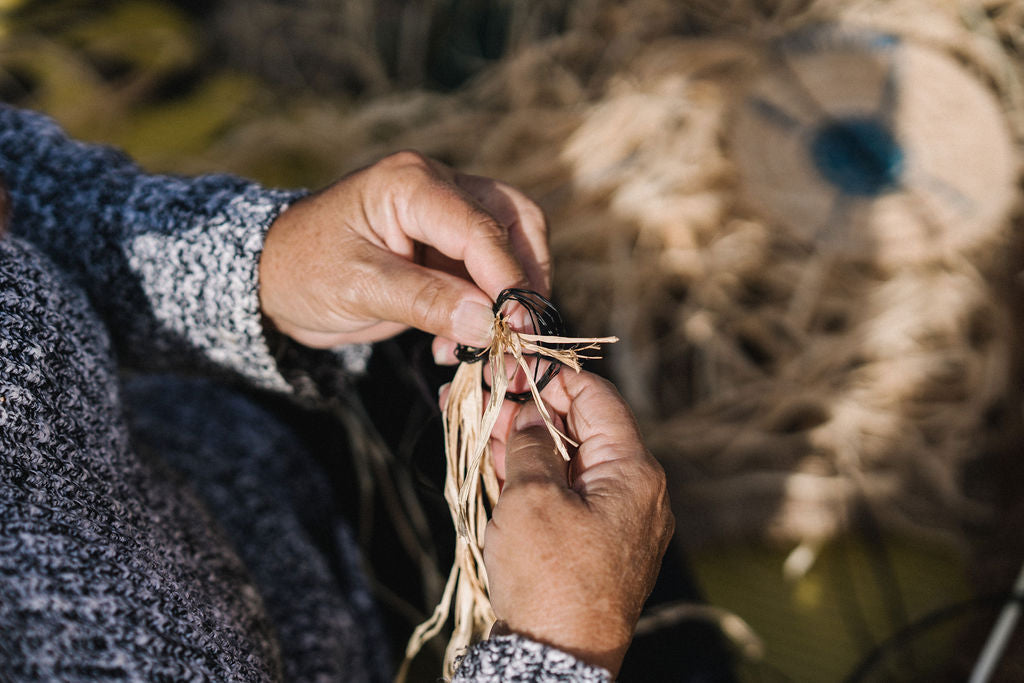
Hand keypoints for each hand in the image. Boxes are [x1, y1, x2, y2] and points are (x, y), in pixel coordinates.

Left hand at [258, 151, 549, 358]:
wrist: (275, 278)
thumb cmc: (304, 271)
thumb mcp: (359, 288)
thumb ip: (426, 302)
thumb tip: (490, 324)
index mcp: (411, 183)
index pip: (480, 229)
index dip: (507, 281)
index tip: (518, 330)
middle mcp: (438, 186)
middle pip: (515, 221)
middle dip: (525, 280)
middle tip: (518, 335)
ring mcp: (446, 213)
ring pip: (513, 243)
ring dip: (511, 295)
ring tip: (485, 344)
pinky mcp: (448, 245)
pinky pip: (490, 271)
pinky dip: (489, 307)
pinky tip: (460, 343)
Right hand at [483, 371, 674, 675]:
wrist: (555, 658)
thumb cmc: (551, 580)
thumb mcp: (532, 498)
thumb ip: (531, 444)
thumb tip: (527, 419)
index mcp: (633, 472)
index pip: (598, 399)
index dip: (553, 377)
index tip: (515, 369)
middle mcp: (635, 493)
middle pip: (581, 431)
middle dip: (531, 410)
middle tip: (487, 394)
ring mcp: (617, 522)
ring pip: (569, 464)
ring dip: (525, 443)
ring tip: (478, 422)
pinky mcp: (595, 546)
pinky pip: (566, 497)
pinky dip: (534, 479)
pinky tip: (498, 462)